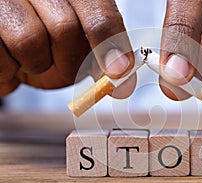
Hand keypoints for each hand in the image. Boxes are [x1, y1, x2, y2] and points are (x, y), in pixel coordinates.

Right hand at [0, 0, 135, 97]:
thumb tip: (123, 87)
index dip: (109, 42)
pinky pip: (1, 58)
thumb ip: (101, 58)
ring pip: (29, 41)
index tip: (118, 72)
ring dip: (35, 66)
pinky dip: (8, 72)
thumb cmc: (45, 43)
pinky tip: (9, 60)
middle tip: (58, 65)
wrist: (6, 43)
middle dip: (67, 62)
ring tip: (29, 60)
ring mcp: (6, 0)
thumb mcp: (78, 48)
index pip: (98, 13)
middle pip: (65, 29)